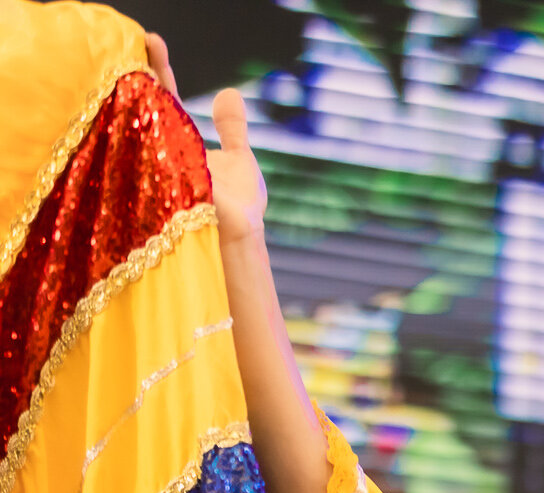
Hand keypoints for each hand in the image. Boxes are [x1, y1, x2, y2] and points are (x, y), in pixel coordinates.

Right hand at [145, 34, 267, 244]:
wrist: (243, 237)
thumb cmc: (242, 204)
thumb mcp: (241, 158)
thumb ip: (232, 127)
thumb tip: (230, 92)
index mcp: (182, 138)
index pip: (167, 95)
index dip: (160, 69)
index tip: (151, 40)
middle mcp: (166, 147)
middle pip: (148, 103)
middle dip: (142, 73)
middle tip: (139, 41)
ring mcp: (163, 164)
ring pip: (144, 124)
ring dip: (140, 96)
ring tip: (136, 64)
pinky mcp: (168, 182)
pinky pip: (153, 155)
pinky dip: (149, 134)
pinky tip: (145, 107)